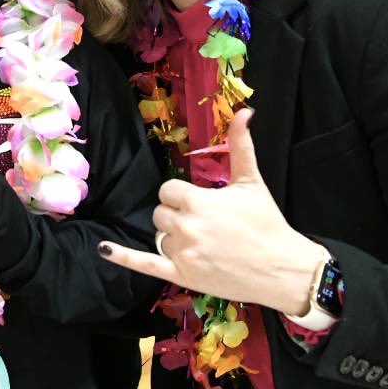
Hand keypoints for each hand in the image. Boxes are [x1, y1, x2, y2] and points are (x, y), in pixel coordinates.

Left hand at [97, 110, 325, 312]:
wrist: (284, 270)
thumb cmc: (268, 223)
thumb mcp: (252, 182)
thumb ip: (241, 145)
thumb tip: (244, 111)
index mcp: (198, 201)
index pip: (167, 191)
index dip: (181, 196)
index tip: (201, 203)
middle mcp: (186, 227)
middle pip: (160, 213)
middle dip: (177, 216)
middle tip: (206, 224)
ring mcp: (182, 253)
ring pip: (159, 237)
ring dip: (174, 238)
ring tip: (204, 243)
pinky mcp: (182, 276)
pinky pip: (144, 264)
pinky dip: (122, 257)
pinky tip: (104, 249)